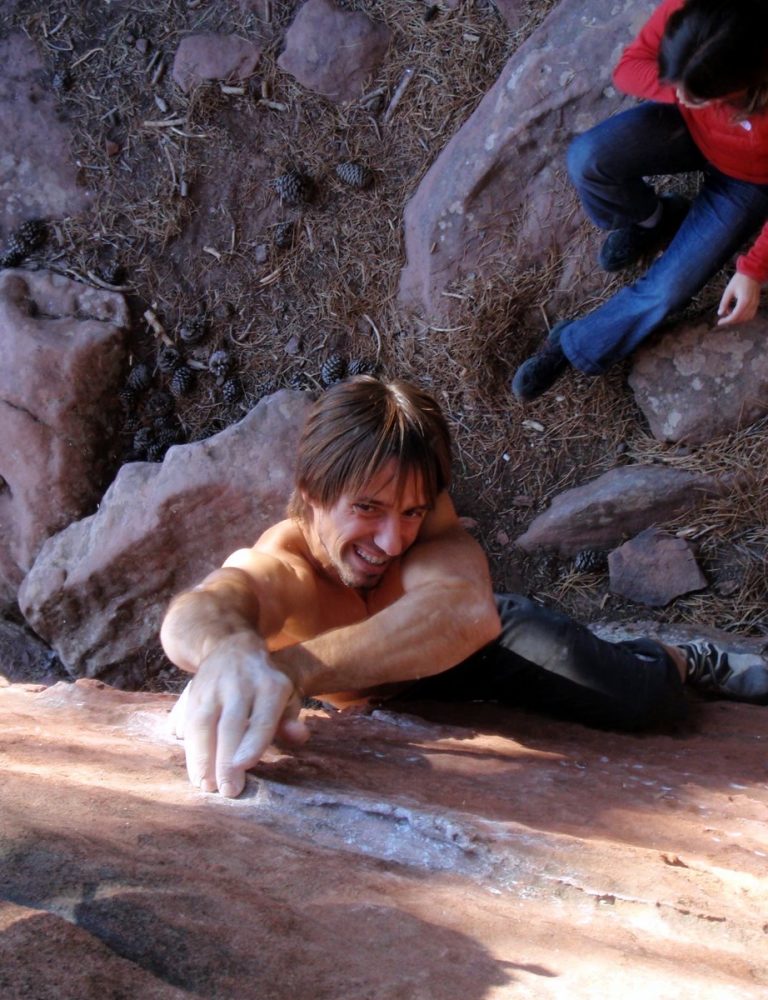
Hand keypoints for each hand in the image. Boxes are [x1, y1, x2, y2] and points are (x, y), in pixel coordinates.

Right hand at [170, 634, 308, 796]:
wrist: (232, 647)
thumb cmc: (265, 683)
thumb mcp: (287, 695)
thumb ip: (291, 719)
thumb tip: (299, 736)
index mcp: (270, 686)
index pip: (261, 718)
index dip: (251, 743)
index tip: (242, 768)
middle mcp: (240, 683)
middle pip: (230, 724)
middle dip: (225, 759)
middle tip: (226, 790)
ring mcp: (213, 686)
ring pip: (202, 723)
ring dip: (201, 757)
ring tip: (205, 784)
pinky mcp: (192, 691)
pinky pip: (187, 720)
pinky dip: (189, 747)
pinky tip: (194, 769)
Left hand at [717, 272, 760, 325]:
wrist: (752, 272)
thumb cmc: (739, 280)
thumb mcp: (728, 291)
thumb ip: (724, 303)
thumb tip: (720, 313)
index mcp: (744, 301)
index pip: (735, 316)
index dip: (726, 321)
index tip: (719, 322)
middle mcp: (751, 304)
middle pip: (741, 319)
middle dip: (731, 321)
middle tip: (723, 319)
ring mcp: (755, 304)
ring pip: (747, 318)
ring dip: (737, 319)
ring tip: (729, 312)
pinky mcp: (756, 303)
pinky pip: (751, 314)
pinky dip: (743, 316)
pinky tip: (736, 311)